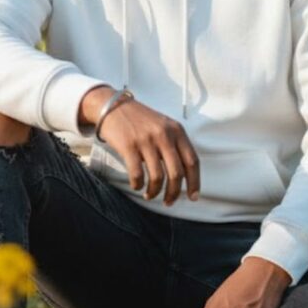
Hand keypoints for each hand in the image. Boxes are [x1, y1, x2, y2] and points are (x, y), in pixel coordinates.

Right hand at [79, 87, 199, 205]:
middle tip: (168, 202)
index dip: (195, 182)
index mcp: (177, 131)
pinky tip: (137, 186)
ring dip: (155, 192)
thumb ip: (175, 144)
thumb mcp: (164, 126)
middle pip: (177, 173)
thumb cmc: (141, 120)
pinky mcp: (129, 146)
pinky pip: (138, 174)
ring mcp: (146, 140)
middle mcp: (164, 135)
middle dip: (174, 193)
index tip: (193, 197)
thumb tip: (185, 176)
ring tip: (150, 195)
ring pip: (158, 177)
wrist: (113, 106)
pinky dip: (138, 185)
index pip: (192, 161)